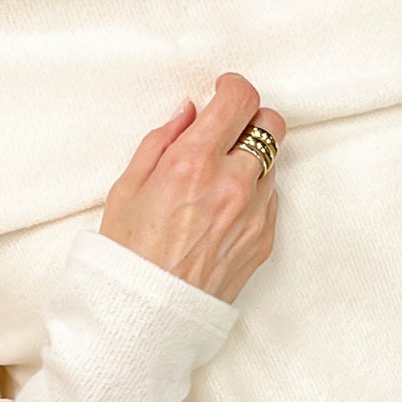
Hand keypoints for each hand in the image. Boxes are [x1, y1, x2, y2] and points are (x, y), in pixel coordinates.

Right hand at [100, 73, 284, 305]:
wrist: (147, 313)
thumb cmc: (129, 253)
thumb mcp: (127, 186)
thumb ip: (162, 140)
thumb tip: (188, 113)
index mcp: (192, 164)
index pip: (239, 101)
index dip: (233, 88)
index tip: (224, 91)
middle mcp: (231, 184)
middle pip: (271, 123)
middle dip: (252, 117)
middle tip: (229, 127)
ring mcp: (253, 213)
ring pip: (273, 161)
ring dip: (251, 158)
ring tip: (218, 177)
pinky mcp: (264, 239)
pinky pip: (270, 198)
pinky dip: (252, 192)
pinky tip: (223, 208)